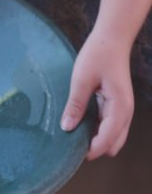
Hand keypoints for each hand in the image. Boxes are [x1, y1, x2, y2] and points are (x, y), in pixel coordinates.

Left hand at [60, 30, 133, 159]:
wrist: (111, 38)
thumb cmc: (97, 55)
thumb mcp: (82, 79)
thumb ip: (76, 105)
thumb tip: (67, 128)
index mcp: (120, 108)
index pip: (107, 140)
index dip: (91, 150)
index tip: (72, 154)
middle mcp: (125, 113)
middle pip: (113, 143)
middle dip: (95, 148)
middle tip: (72, 144)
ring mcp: (123, 109)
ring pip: (113, 136)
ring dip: (97, 139)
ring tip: (74, 135)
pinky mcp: (117, 104)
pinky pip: (110, 125)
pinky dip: (98, 129)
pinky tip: (81, 124)